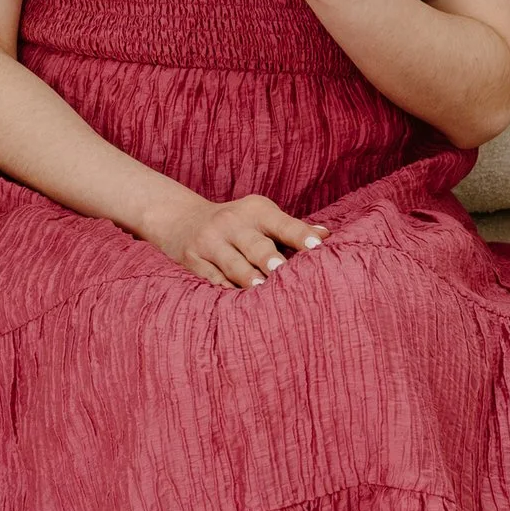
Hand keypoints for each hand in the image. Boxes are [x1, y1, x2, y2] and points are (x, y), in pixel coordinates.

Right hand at [139, 182, 328, 291]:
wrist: (182, 219)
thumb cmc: (237, 223)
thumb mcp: (262, 217)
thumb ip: (292, 229)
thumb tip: (327, 235)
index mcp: (256, 211)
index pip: (283, 224)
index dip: (300, 235)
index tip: (317, 246)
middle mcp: (232, 223)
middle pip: (254, 244)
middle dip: (268, 257)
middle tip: (282, 269)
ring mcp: (210, 242)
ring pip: (231, 263)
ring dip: (246, 277)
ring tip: (259, 289)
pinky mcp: (193, 259)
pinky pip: (210, 277)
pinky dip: (222, 287)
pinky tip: (232, 298)